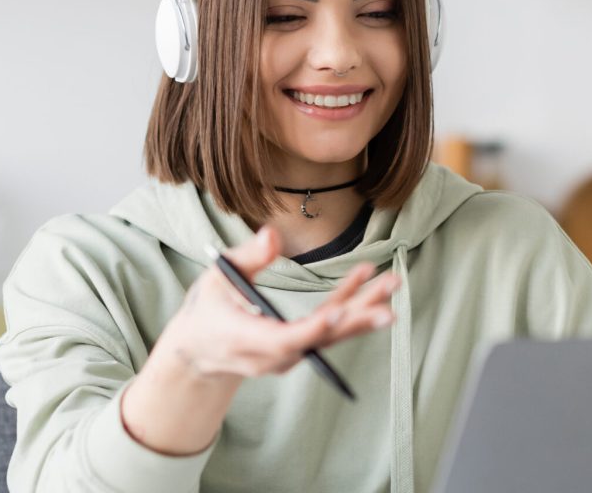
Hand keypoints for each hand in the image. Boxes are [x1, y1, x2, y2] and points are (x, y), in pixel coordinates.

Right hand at [154, 225, 400, 382]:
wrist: (200, 351)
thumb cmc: (207, 308)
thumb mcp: (217, 276)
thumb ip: (246, 257)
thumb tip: (272, 233)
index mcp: (245, 340)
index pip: (284, 340)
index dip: (313, 328)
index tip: (339, 314)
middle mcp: (272, 355)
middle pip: (319, 340)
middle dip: (355, 322)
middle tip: (388, 307)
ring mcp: (288, 356)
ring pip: (331, 336)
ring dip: (362, 311)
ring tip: (391, 286)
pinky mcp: (299, 348)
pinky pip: (328, 328)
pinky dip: (349, 305)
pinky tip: (368, 278)